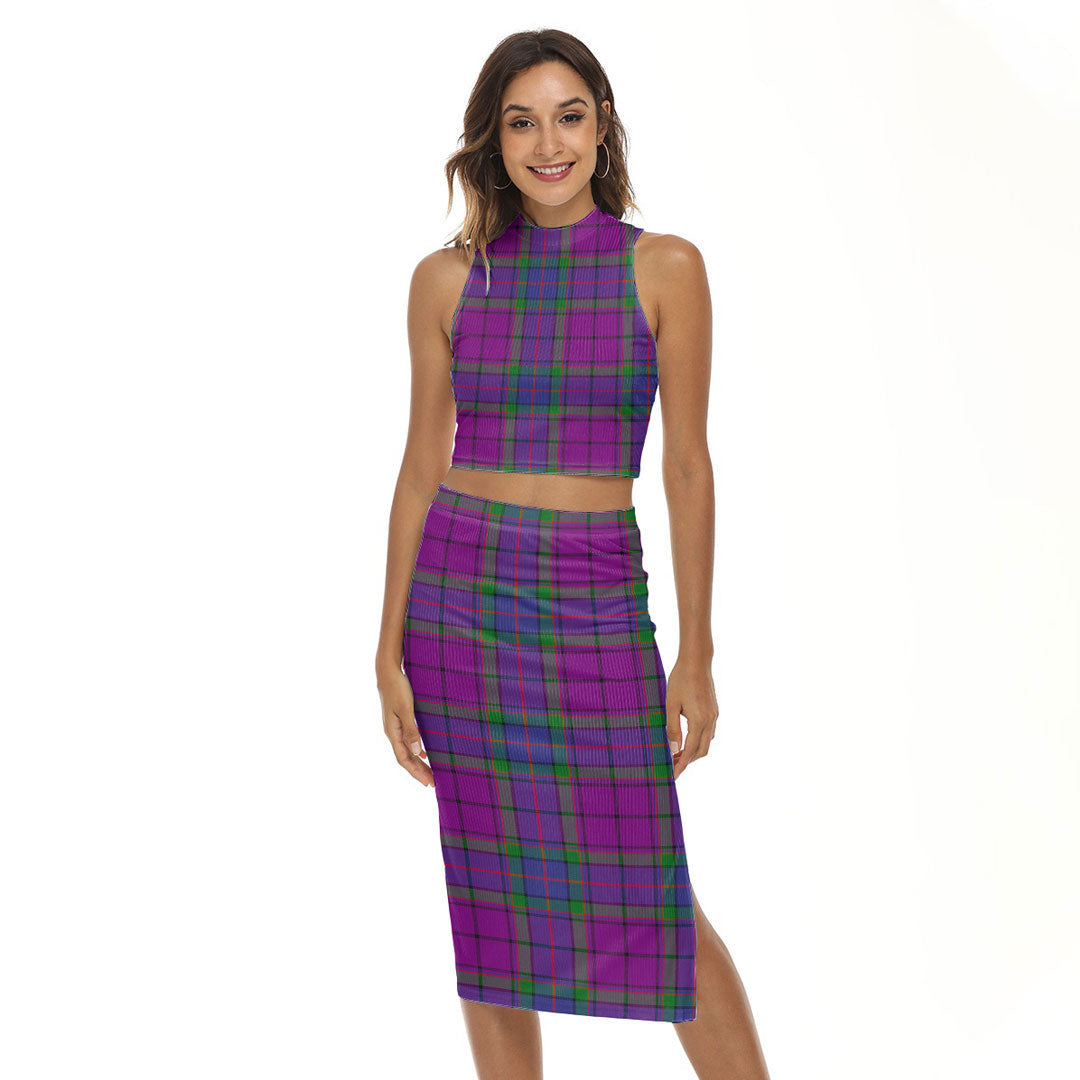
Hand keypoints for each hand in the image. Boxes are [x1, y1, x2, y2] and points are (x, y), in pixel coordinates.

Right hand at [379, 665, 433, 788]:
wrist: (388, 671)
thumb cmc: (398, 688)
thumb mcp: (406, 709)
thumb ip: (411, 730)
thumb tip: (417, 753)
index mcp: (392, 732)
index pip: (404, 759)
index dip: (416, 772)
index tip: (428, 782)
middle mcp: (393, 732)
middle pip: (406, 758)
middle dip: (419, 771)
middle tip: (433, 782)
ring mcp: (395, 726)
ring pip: (407, 750)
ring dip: (418, 762)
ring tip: (430, 772)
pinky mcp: (399, 719)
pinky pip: (408, 741)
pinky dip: (417, 750)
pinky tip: (424, 753)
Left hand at [665, 657, 718, 779]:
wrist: (697, 661)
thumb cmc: (680, 680)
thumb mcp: (671, 704)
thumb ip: (672, 727)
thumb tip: (673, 748)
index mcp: (699, 720)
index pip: (690, 751)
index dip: (681, 764)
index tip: (673, 775)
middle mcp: (710, 720)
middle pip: (701, 751)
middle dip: (688, 761)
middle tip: (672, 766)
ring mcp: (714, 715)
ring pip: (706, 742)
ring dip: (694, 752)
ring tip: (677, 755)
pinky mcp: (714, 710)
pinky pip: (709, 732)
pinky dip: (699, 741)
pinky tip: (687, 740)